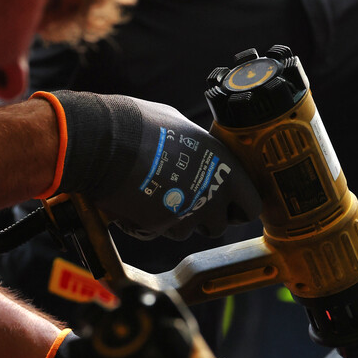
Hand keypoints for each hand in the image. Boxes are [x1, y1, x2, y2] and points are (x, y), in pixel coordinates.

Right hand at [34, 91, 261, 239]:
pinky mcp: (160, 227)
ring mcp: (187, 214)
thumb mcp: (183, 127)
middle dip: (206, 218)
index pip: (251, 206)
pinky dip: (152, 223)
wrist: (105, 142)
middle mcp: (213, 195)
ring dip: (177, 221)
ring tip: (159, 195)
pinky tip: (139, 202)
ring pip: (189, 232)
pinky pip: (161, 232)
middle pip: (220, 225)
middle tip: (188, 202)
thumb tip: (198, 150)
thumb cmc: (142, 126)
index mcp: (226, 168)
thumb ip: (200, 148)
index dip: (239, 208)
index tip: (228, 206)